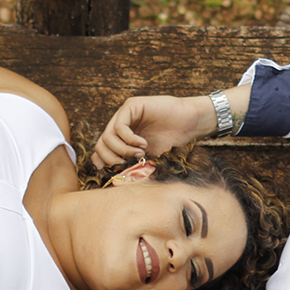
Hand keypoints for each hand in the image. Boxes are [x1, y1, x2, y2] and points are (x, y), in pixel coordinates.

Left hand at [92, 95, 210, 168]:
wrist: (189, 124)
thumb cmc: (172, 142)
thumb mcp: (147, 159)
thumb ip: (131, 166)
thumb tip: (115, 183)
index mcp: (120, 138)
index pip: (101, 152)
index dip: (105, 164)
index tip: (120, 173)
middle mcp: (119, 125)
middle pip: (100, 145)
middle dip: (112, 159)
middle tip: (128, 164)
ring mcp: (124, 115)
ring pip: (108, 137)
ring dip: (123, 150)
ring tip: (140, 154)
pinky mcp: (131, 106)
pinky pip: (120, 127)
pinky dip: (130, 140)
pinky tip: (143, 144)